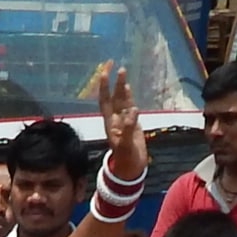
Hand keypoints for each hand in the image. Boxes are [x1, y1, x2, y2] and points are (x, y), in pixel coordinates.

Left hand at [98, 67, 148, 181]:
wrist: (131, 168)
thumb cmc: (126, 158)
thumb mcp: (126, 145)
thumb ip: (129, 128)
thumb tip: (133, 110)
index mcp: (110, 123)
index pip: (105, 101)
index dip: (104, 87)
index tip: (104, 73)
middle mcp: (115, 120)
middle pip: (114, 97)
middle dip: (114, 83)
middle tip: (117, 67)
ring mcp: (123, 121)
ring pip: (122, 101)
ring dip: (122, 87)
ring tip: (123, 72)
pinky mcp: (132, 124)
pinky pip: (129, 107)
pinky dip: (129, 97)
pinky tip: (128, 88)